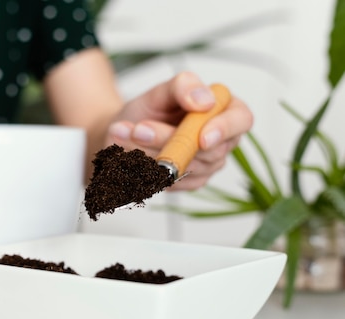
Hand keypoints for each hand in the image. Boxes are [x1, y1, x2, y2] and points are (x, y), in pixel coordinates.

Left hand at [106, 71, 252, 189]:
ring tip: (125, 134)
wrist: (125, 130)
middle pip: (208, 150)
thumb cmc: (150, 108)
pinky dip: (144, 167)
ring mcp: (206, 166)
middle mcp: (222, 141)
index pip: (241, 120)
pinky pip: (169, 180)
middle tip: (139, 129)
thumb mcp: (162, 90)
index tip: (202, 136)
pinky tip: (127, 153)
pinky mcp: (186, 183)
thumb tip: (205, 100)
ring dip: (150, 152)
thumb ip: (183, 86)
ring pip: (185, 167)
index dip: (225, 129)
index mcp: (225, 110)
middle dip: (169, 140)